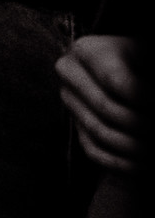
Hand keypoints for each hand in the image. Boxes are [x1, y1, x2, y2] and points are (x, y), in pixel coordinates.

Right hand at [56, 35, 139, 171]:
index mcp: (87, 51)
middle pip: (107, 108)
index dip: (147, 98)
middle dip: (144, 127)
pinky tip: (147, 166)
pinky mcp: (76, 126)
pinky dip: (124, 164)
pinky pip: (95, 152)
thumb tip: (151, 98)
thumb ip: (144, 69)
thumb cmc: (140, 61)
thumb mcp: (143, 54)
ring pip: (100, 132)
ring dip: (138, 149)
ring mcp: (71, 102)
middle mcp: (70, 75)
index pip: (116, 80)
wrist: (123, 67)